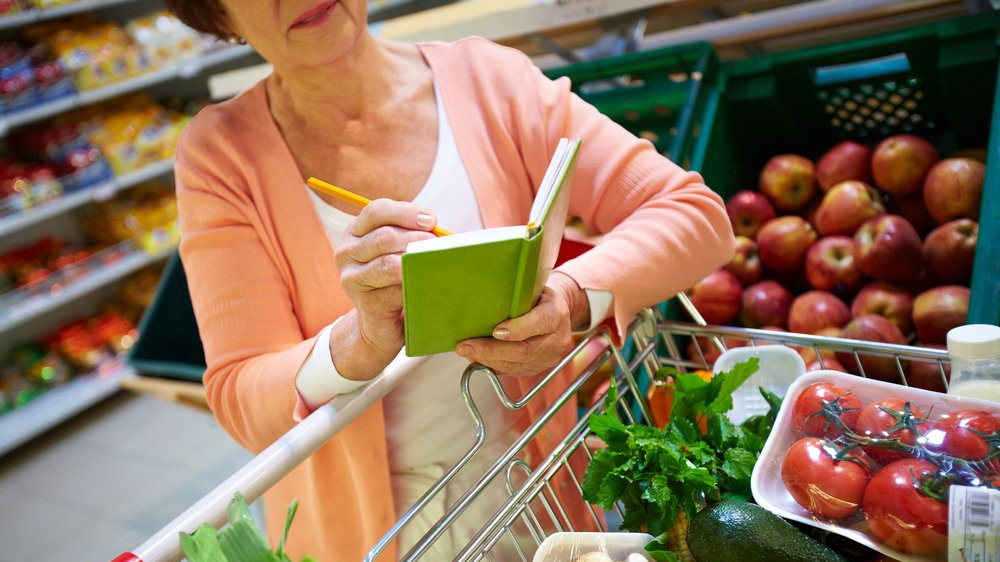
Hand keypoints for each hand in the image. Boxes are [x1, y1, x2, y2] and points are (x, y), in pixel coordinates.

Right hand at [331, 199, 437, 379]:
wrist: (380, 325)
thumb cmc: (393, 282)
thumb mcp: (396, 251)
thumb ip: (410, 235)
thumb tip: (440, 232)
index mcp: (355, 233)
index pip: (376, 212)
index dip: (405, 212)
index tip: (431, 221)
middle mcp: (346, 253)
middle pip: (384, 237)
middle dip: (416, 239)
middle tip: (438, 245)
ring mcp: (352, 279)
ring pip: (387, 264)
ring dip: (416, 261)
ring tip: (435, 262)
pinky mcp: (364, 303)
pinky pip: (394, 291)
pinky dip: (415, 285)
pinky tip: (430, 284)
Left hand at [456, 272, 589, 376]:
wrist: (559, 311)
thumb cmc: (538, 296)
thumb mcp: (531, 288)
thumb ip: (514, 297)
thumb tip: (481, 303)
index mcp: (556, 313)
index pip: (541, 322)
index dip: (518, 329)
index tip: (495, 331)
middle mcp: (557, 338)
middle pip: (524, 350)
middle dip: (491, 351)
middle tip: (466, 346)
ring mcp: (550, 356)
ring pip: (517, 365)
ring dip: (488, 360)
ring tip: (467, 352)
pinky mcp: (540, 367)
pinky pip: (514, 371)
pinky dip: (493, 366)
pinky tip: (477, 359)